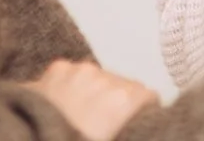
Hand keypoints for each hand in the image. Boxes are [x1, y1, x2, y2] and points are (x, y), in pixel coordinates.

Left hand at [23, 60, 157, 140]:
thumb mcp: (111, 137)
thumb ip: (126, 123)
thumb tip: (131, 124)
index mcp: (125, 100)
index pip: (147, 97)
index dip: (139, 113)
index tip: (129, 124)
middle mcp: (105, 78)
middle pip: (122, 85)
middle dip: (114, 101)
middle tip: (98, 125)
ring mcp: (79, 70)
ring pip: (97, 77)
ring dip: (91, 91)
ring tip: (76, 116)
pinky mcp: (57, 69)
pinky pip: (73, 73)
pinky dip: (69, 86)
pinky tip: (60, 106)